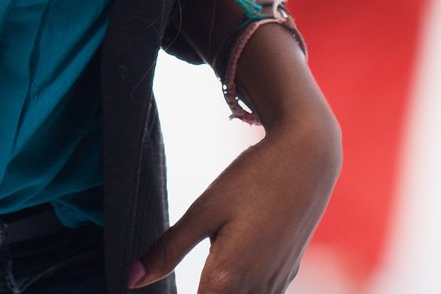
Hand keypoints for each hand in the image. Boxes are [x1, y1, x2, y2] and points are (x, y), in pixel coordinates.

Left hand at [129, 44, 339, 291]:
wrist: (309, 159)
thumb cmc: (252, 178)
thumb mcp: (203, 210)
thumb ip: (168, 249)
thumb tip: (130, 280)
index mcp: (229, 279)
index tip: (147, 288)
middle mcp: (258, 289)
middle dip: (198, 292)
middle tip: (177, 267)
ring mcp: (277, 283)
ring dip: (217, 291)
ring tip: (203, 269)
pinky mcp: (287, 273)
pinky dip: (238, 289)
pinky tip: (228, 271)